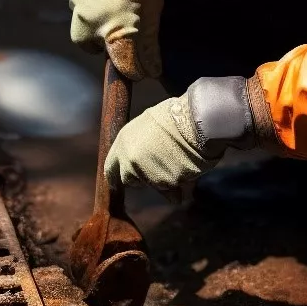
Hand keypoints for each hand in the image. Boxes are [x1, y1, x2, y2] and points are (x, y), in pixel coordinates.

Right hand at [69, 0, 162, 80]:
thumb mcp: (153, 5)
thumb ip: (149, 40)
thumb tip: (151, 71)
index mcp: (120, 26)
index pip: (126, 65)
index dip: (137, 69)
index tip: (146, 66)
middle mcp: (96, 25)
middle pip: (105, 55)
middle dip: (118, 49)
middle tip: (129, 30)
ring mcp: (80, 15)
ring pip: (89, 42)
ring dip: (102, 37)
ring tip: (114, 17)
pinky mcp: (72, 6)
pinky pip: (82, 24)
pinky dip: (92, 22)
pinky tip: (103, 6)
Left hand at [104, 76, 256, 202]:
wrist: (196, 120)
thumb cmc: (174, 116)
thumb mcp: (145, 124)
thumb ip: (136, 144)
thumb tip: (136, 156)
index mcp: (123, 144)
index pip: (110, 169)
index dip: (117, 175)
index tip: (121, 179)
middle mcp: (131, 162)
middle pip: (131, 181)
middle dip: (142, 177)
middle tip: (158, 164)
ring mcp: (149, 174)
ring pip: (155, 185)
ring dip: (165, 179)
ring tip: (178, 159)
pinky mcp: (168, 183)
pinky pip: (174, 190)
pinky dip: (181, 186)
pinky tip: (187, 170)